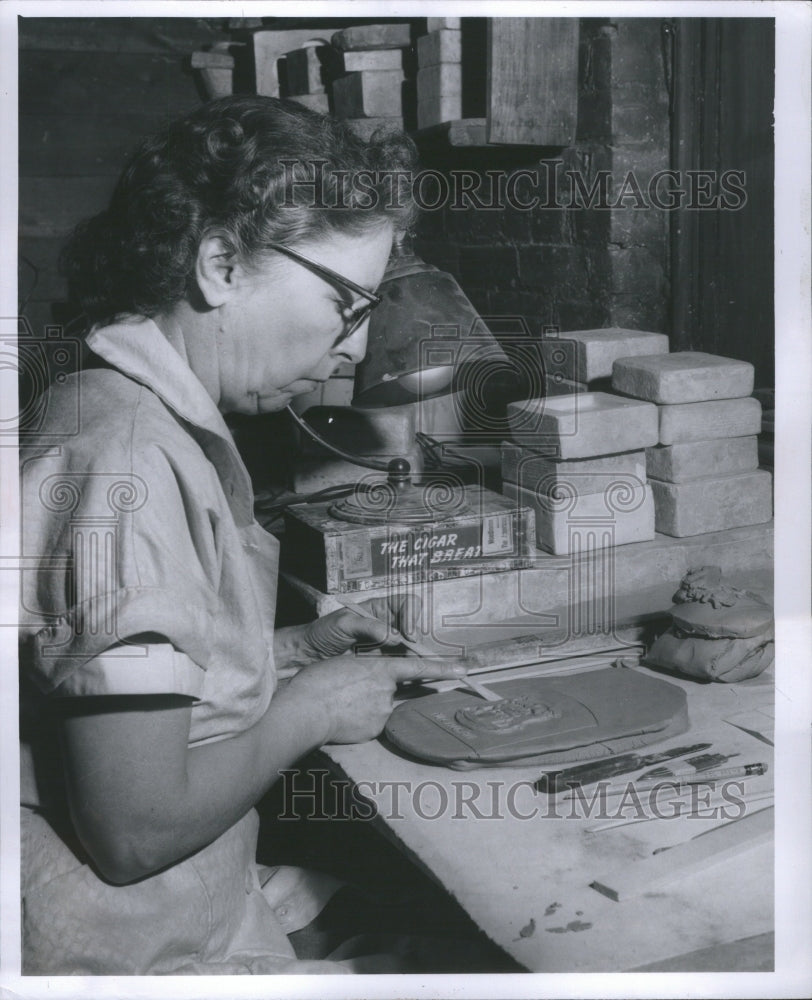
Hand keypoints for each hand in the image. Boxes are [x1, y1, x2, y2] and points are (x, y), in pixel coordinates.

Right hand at [281, 652, 465, 744]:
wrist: (307, 709)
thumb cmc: (320, 681)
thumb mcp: (347, 664)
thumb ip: (367, 671)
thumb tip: (374, 682)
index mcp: (381, 669)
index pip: (420, 667)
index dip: (444, 668)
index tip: (465, 670)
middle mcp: (387, 691)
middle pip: (397, 691)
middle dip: (386, 691)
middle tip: (361, 691)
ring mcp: (382, 714)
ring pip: (383, 708)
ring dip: (369, 706)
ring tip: (342, 704)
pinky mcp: (374, 731)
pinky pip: (374, 724)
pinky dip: (362, 721)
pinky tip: (344, 718)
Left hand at [296, 594, 420, 661]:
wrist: (309, 655)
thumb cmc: (323, 633)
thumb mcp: (344, 624)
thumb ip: (368, 627)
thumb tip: (393, 636)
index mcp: (379, 608)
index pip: (407, 603)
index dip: (412, 615)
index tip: (407, 634)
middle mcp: (387, 624)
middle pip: (414, 626)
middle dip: (417, 639)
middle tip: (411, 653)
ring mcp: (387, 644)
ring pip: (411, 647)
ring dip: (414, 656)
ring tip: (411, 666)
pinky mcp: (383, 662)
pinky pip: (401, 663)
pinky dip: (406, 668)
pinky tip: (404, 674)